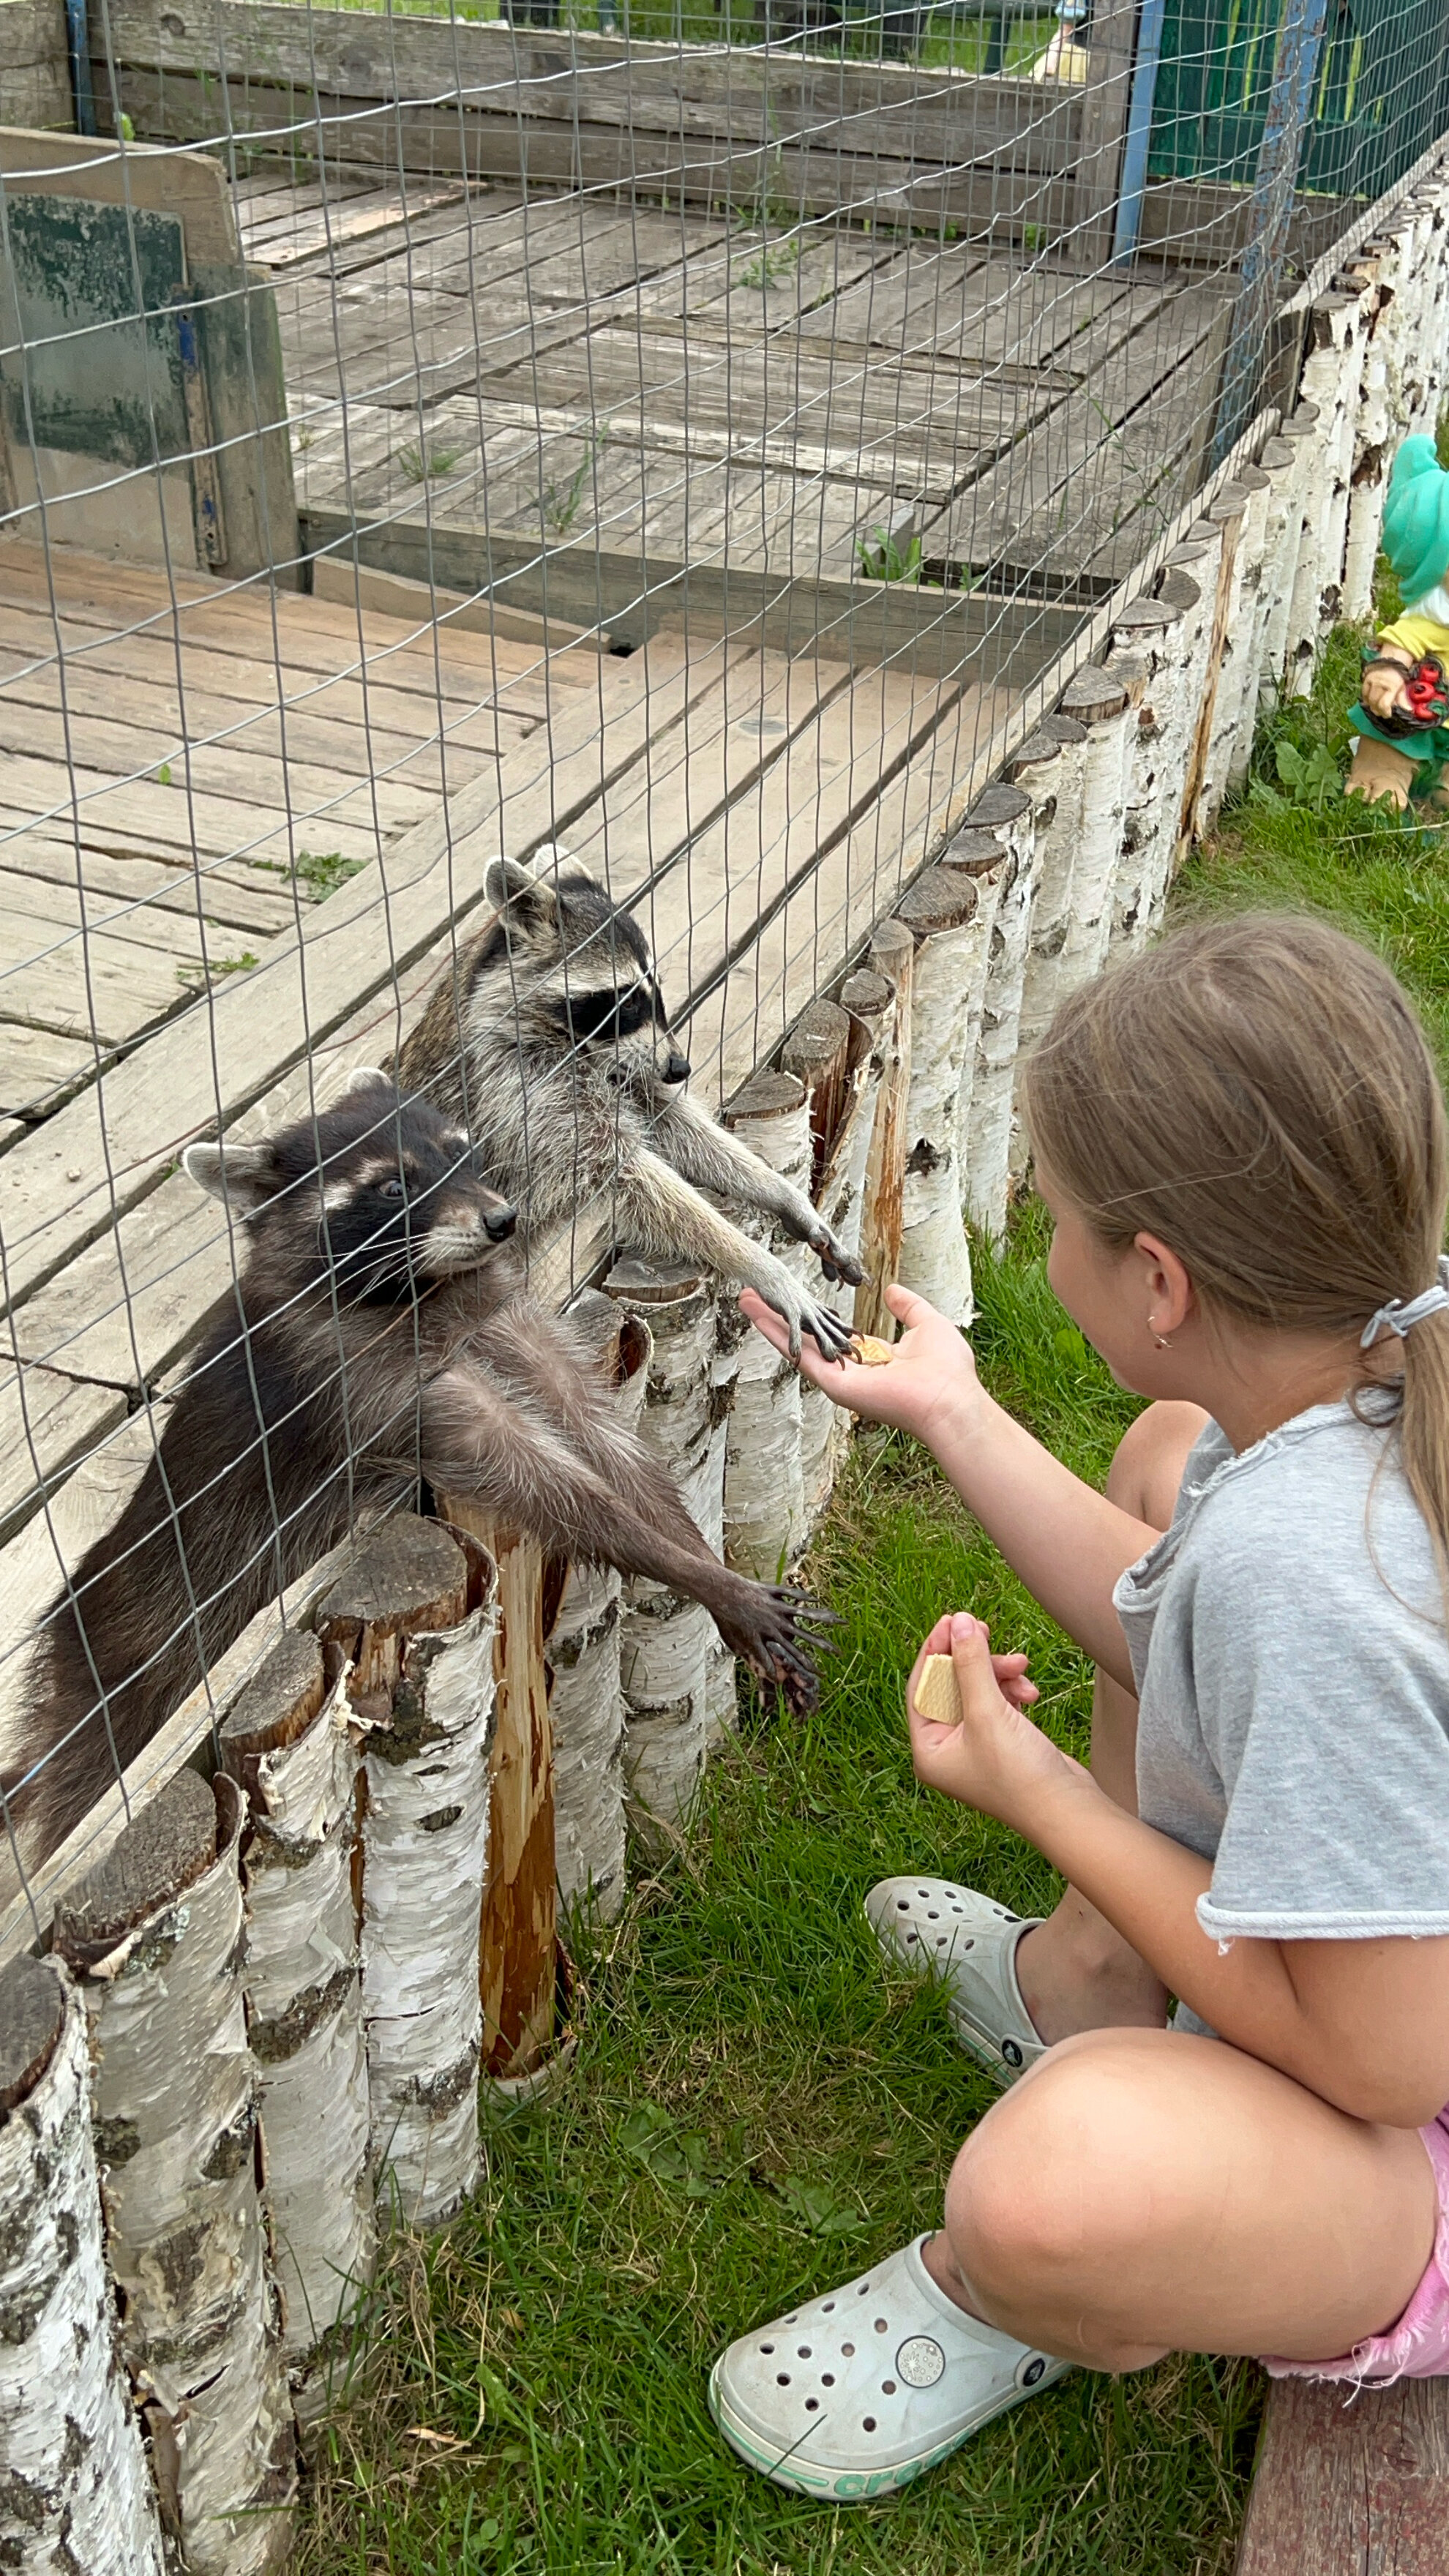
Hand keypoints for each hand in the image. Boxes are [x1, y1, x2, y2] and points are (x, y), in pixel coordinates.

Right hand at [739, 1279, 983, 1446]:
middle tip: (759, 1293)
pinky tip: (758, 1316)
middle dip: (782, 1315)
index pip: (834, 1333)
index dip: (814, 1315)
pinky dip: (776, 1335)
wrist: (948, 1399)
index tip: (797, 1299)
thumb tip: (890, 1292)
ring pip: (796, 1345)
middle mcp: (850, 1368)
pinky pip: (800, 1356)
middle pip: (807, 1337)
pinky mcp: (832, 1384)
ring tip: (747, 1297)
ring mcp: (838, 1377)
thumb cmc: (947, 1369)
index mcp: (871, 1357)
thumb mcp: (927, 1324)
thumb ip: (908, 1307)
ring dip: (769, 1321)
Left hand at [905, 1612, 1073, 1830]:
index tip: (952, 1619)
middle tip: (985, 1629)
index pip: (921, 1687)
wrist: (1068, 1809)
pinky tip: (1030, 1692)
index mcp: (929, 1750)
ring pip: (980, 1690)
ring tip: (1021, 1667)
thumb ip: (970, 1663)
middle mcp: (948, 1749)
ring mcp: (977, 1746)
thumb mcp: (987, 1711)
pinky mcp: (1004, 1742)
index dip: (935, 1650)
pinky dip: (1012, 1691)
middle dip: (974, 1660)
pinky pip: (999, 1702)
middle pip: (951, 1685)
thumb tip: (960, 1622)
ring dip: (999, 1673)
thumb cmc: (1019, 1775)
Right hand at [1361, 652, 1413, 721]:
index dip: (1385, 712)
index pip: (1384, 704)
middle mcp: (1380, 683)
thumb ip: (1403, 700)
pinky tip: (1371, 702)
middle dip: (1378, 711)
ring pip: (1368, 700)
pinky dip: (1366, 700)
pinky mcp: (1366, 679)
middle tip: (1382, 713)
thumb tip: (1408, 711)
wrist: (1392, 660)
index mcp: (1392, 685)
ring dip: (1372, 707)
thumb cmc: (1399, 675)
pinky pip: (1363, 694)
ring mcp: (1372, 681)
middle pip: (1375, 703)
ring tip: (1376, 709)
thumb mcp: (1403, 687)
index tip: (1388, 715)